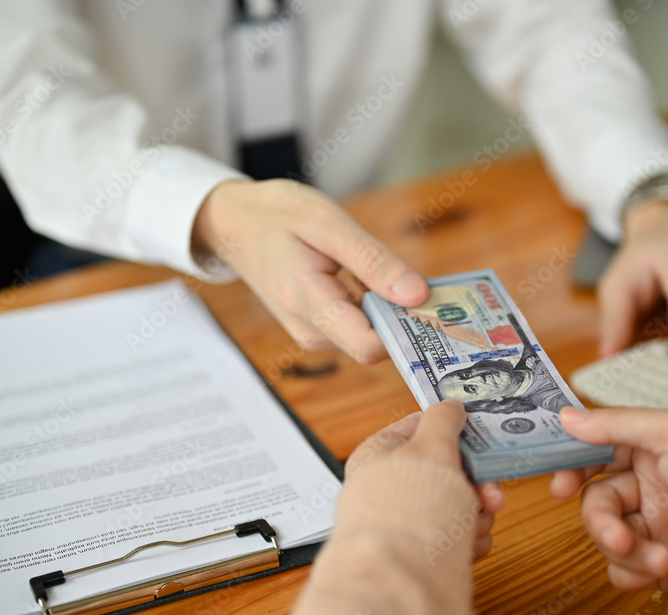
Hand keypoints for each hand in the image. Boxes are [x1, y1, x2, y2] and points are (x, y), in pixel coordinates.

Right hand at [192, 179, 428, 363]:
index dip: (406, 329)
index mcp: (309, 303)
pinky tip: (375, 281)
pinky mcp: (317, 328)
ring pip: (369, 336)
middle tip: (425, 284)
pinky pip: (357, 327)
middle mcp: (310, 330)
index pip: (370, 347)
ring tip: (392, 274)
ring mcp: (312, 333)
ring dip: (390, 310)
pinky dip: (375, 307)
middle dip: (403, 319)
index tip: (433, 304)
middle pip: (374, 345)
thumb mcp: (328, 223)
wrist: (234, 222)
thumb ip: (373, 261)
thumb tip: (417, 294)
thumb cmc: (278, 216)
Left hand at [346, 400, 505, 559]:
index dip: (453, 431)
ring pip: (458, 504)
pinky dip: (469, 540)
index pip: (419, 429)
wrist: (403, 579)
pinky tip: (468, 547)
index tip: (480, 437)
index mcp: (378, 456)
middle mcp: (388, 489)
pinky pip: (457, 536)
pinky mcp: (422, 552)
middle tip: (492, 495)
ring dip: (475, 513)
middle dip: (475, 483)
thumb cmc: (408, 508)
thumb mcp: (431, 447)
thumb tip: (451, 406)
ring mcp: (406, 522)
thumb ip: (444, 420)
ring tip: (472, 525)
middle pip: (447, 471)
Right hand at [551, 407, 667, 590]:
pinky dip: (633, 572)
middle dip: (603, 521)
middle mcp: (652, 485)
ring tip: (660, 558)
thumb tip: (566, 417)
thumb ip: (615, 423)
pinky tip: (658, 572)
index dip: (574, 466)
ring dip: (625, 549)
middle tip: (618, 535)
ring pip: (605, 536)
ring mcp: (655, 526)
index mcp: (655, 448)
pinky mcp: (659, 563)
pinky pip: (621, 568)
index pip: (599, 451)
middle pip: (596, 500)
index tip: (559, 484)